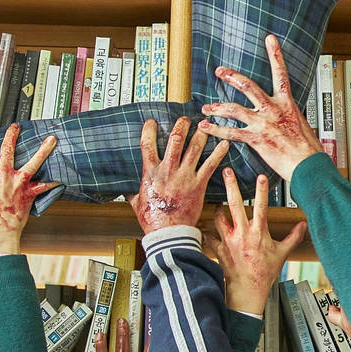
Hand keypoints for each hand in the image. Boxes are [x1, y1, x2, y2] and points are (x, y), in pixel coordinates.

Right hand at [0, 124, 59, 253]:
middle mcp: (3, 179)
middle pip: (8, 152)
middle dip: (11, 137)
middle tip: (16, 126)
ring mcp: (18, 186)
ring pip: (32, 164)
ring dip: (42, 151)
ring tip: (51, 140)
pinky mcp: (29, 194)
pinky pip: (44, 186)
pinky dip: (53, 181)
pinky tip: (62, 174)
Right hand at [124, 117, 227, 235]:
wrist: (169, 233)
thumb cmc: (152, 219)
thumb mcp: (136, 203)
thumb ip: (133, 192)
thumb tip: (125, 188)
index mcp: (150, 173)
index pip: (147, 145)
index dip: (149, 131)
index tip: (151, 121)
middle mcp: (167, 171)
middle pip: (175, 141)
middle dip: (180, 127)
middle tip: (185, 119)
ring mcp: (184, 176)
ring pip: (194, 149)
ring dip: (200, 135)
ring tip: (206, 125)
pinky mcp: (198, 184)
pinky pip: (210, 165)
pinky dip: (218, 153)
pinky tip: (225, 144)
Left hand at [201, 34, 324, 180]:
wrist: (308, 165)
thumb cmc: (307, 148)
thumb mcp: (300, 124)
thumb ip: (287, 115)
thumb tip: (283, 113)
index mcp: (286, 103)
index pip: (281, 73)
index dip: (275, 54)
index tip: (270, 39)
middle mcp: (273, 109)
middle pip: (248, 86)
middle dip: (231, 77)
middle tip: (220, 71)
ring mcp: (263, 123)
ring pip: (234, 109)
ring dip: (217, 107)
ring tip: (206, 107)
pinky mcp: (256, 139)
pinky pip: (231, 132)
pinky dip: (215, 130)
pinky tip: (206, 127)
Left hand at [207, 169, 308, 313]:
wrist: (247, 291)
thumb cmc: (265, 273)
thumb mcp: (282, 254)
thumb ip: (293, 237)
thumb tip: (304, 226)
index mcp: (258, 233)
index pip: (261, 206)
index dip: (262, 190)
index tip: (261, 176)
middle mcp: (242, 233)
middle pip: (234, 204)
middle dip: (231, 186)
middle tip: (227, 171)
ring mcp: (228, 240)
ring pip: (219, 217)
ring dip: (219, 210)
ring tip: (219, 203)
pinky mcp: (218, 249)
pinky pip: (209, 236)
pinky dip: (208, 232)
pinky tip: (206, 229)